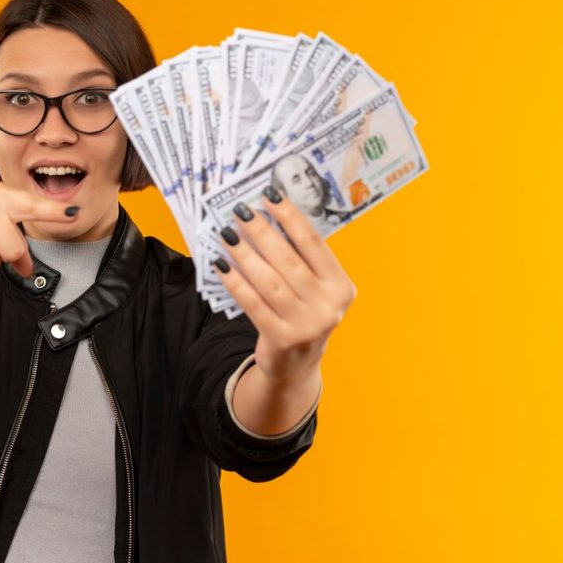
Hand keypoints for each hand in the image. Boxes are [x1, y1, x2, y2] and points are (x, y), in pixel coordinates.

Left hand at [211, 186, 356, 388]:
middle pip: (288, 260)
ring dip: (244, 254)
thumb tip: (265, 220)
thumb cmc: (301, 316)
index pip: (313, 243)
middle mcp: (328, 305)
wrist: (296, 365)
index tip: (268, 196)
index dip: (290, 217)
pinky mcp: (282, 339)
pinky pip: (253, 303)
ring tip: (226, 235)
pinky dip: (235, 282)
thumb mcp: (313, 290)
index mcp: (341, 286)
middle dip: (261, 232)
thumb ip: (299, 261)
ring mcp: (307, 324)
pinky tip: (221, 266)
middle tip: (240, 212)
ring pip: (269, 281)